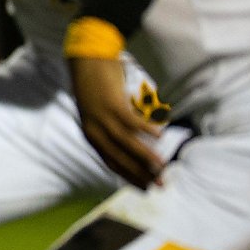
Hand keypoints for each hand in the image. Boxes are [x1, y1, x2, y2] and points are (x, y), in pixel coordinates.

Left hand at [71, 55, 164, 187]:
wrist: (86, 61)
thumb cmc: (97, 87)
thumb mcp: (100, 114)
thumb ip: (113, 130)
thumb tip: (137, 143)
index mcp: (92, 136)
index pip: (111, 163)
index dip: (129, 177)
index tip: (145, 188)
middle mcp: (94, 131)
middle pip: (120, 158)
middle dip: (141, 174)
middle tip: (159, 185)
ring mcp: (102, 118)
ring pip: (127, 143)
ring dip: (146, 157)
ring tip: (163, 168)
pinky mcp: (111, 105)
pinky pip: (132, 122)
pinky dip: (146, 130)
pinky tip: (161, 136)